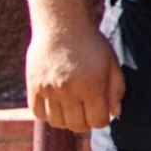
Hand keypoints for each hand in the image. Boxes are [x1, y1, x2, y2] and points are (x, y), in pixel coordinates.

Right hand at [25, 17, 121, 136]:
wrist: (61, 25)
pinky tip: (56, 104)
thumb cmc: (91, 44)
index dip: (102, 119)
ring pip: (56, 122)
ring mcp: (48, 89)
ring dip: (66, 120)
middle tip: (87, 110)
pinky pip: (37, 113)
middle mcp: (68, 90)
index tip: (101, 110)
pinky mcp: (33, 86)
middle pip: (77, 125)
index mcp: (92, 86)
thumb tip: (116, 114)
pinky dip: (47, 114)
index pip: (97, 121)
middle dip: (86, 122)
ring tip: (72, 107)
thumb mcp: (111, 63)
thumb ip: (116, 90)